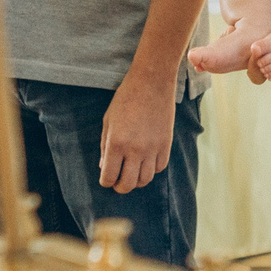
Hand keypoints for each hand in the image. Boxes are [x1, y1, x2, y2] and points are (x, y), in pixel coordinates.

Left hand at [96, 73, 175, 193]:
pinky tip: (146, 161)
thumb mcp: (108, 121)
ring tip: (132, 173)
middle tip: (118, 182)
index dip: (105, 181)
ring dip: (137, 180)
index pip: (108, 177)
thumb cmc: (126, 99)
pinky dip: (152, 169)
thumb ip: (105, 146)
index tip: (106, 178)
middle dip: (120, 187)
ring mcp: (152, 148)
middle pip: (128, 185)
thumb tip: (104, 167)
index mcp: (116, 143)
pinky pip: (159, 168)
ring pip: (145, 179)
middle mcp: (135, 150)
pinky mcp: (166, 144)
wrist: (152, 83)